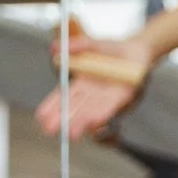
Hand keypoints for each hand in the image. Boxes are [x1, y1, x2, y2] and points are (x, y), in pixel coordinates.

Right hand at [36, 31, 150, 138]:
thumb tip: (54, 48)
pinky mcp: (123, 97)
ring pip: (90, 111)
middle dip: (62, 120)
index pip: (62, 98)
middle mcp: (92, 94)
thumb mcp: (90, 44)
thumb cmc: (111, 49)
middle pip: (74, 108)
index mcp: (80, 84)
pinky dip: (101, 114)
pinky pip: (110, 107)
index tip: (40, 117)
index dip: (51, 107)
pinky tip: (92, 122)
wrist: (137, 50)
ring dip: (80, 122)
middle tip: (49, 130)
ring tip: (70, 133)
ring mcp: (106, 97)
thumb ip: (74, 46)